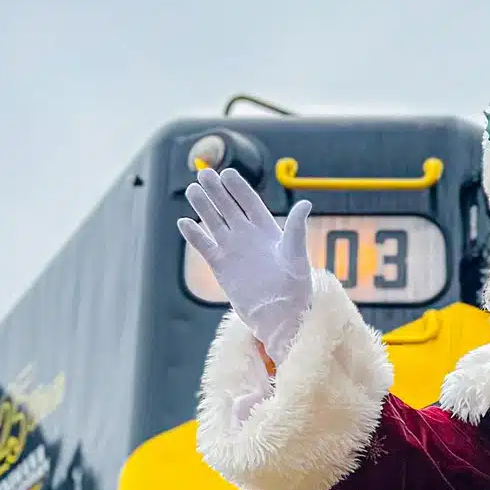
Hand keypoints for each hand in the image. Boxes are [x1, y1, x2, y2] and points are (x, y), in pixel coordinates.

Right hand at [179, 168, 313, 361]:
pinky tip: (184, 222)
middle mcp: (248, 236)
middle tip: (204, 173)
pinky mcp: (220, 266)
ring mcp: (233, 250)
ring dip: (203, 207)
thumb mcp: (296, 255)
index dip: (238, 187)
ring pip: (214, 222)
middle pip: (228, 207)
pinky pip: (204, 246)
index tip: (227, 173)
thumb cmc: (295, 287)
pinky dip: (194, 235)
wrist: (279, 317)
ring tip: (192, 190)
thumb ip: (296, 228)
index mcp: (267, 229)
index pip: (249, 202)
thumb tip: (305, 203)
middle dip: (216, 190)